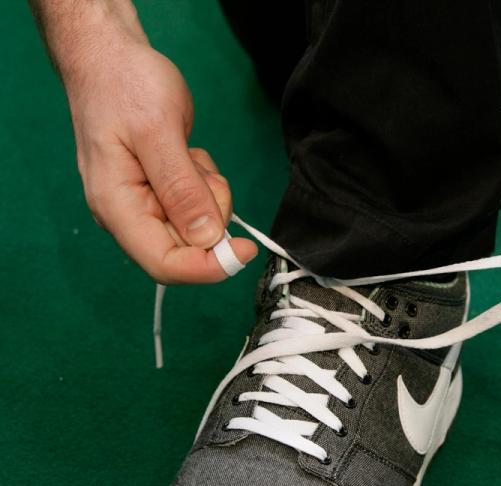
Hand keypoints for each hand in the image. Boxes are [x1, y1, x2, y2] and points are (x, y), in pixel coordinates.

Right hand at [65, 35, 255, 282]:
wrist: (110, 57)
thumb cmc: (125, 86)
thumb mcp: (158, 132)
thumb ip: (181, 189)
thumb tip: (206, 238)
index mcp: (117, 207)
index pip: (164, 264)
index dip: (208, 267)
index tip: (244, 248)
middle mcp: (128, 215)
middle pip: (185, 250)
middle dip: (210, 218)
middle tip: (203, 172)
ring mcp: (145, 205)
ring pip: (197, 228)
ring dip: (209, 197)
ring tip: (191, 156)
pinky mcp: (161, 193)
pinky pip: (198, 206)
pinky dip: (205, 185)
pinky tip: (189, 155)